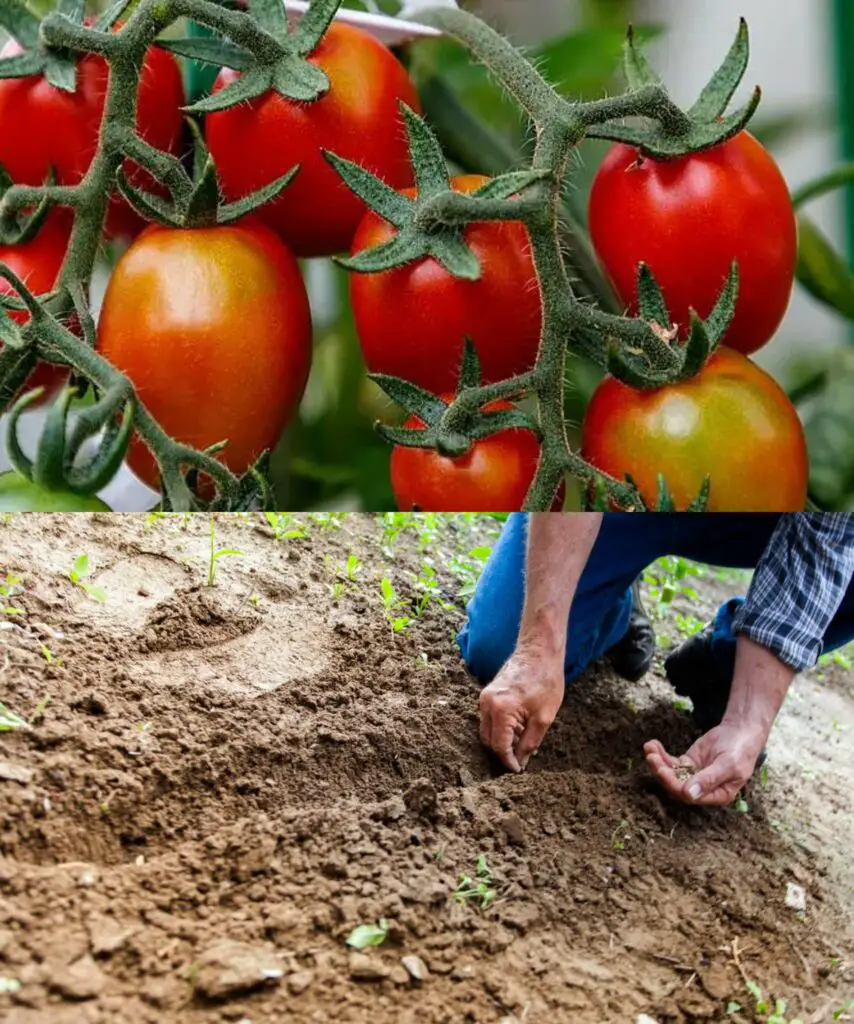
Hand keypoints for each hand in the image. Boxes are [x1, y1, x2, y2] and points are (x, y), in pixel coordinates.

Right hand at [479, 647, 564, 772]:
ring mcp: (484, 697)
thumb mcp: (543, 718)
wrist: (539, 652)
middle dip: (503, 752)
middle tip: (521, 759)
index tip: (518, 770)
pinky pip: (489, 719)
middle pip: (488, 740)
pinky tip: (518, 727)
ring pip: (487, 730)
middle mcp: (487, 703)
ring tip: (523, 741)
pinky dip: (500, 728)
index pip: (499, 746)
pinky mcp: (487, 694)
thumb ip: (529, 743)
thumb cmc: (545, 681)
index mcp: (501, 709)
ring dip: (502, 740)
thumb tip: (520, 761)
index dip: (508, 761)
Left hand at [644, 720, 767, 805]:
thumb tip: (689, 795)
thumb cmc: (740, 750)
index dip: (674, 784)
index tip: (662, 769)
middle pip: (676, 786)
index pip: (690, 796)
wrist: (740, 731)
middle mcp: (703, 789)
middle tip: (651, 757)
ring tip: (649, 748)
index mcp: (717, 795)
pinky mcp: (688, 763)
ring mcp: (693, 776)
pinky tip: (652, 744)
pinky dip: (661, 754)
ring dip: (658, 763)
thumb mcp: (728, 765)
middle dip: (662, 772)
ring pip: (671, 774)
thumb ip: (709, 779)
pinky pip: (671, 763)